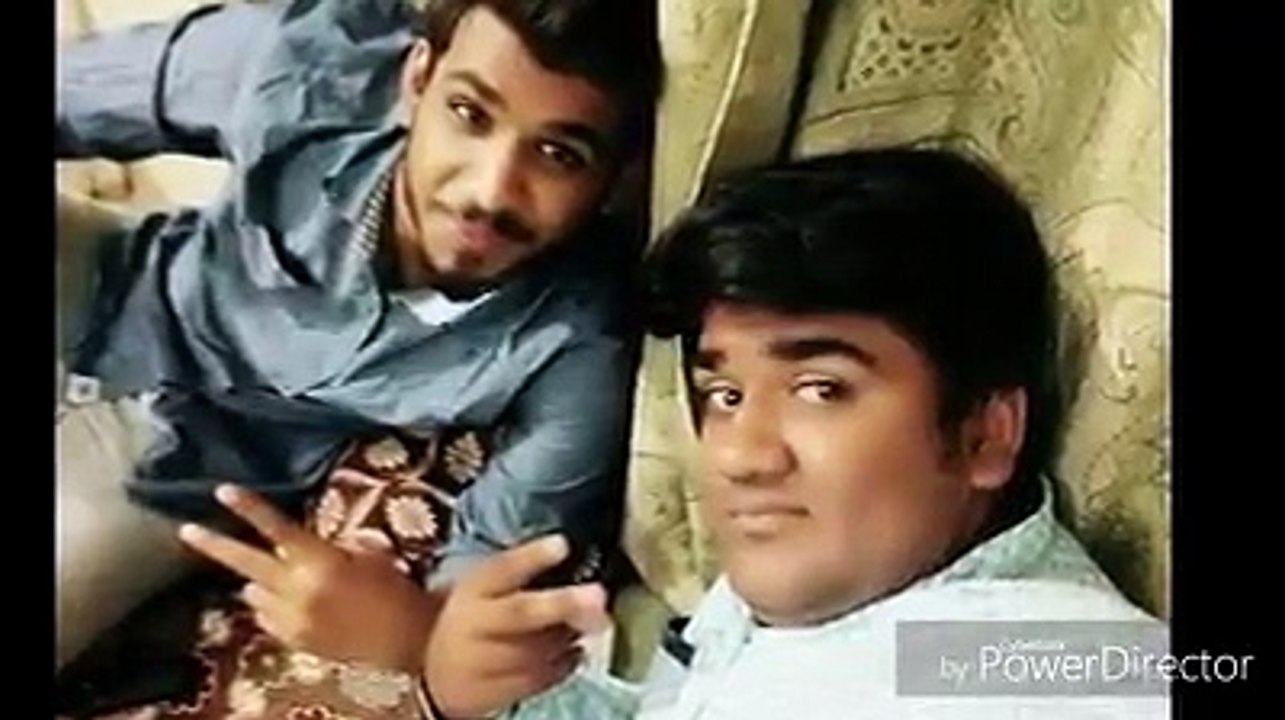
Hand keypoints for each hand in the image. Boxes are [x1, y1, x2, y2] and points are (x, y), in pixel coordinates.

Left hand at [178, 484, 441, 671]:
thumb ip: (330, 550)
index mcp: (320, 562)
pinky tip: (296, 603)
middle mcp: (297, 590)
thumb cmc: (395, 590)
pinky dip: (273, 606)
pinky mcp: (293, 641)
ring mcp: (291, 619)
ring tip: (282, 577)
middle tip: (187, 530)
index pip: (277, 529)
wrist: (409, 641)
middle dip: (215, 545)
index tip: (222, 490)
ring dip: (260, 580)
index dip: (249, 508)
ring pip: (255, 593)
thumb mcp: (369, 556)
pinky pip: (268, 617)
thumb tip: (300, 547)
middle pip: (246, 563)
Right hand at [424, 535, 609, 717]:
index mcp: (473, 588)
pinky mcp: (490, 694)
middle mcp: (473, 624)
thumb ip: (525, 575)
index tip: (563, 545)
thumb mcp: (489, 589)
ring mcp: (479, 662)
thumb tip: (574, 558)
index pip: (501, 568)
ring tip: (592, 622)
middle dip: (562, 604)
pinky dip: (563, 665)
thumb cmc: (477, 619)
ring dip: (569, 637)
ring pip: (534, 651)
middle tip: (599, 596)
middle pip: (519, 613)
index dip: (532, 557)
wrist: (438, 673)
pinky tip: (573, 651)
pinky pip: (536, 680)